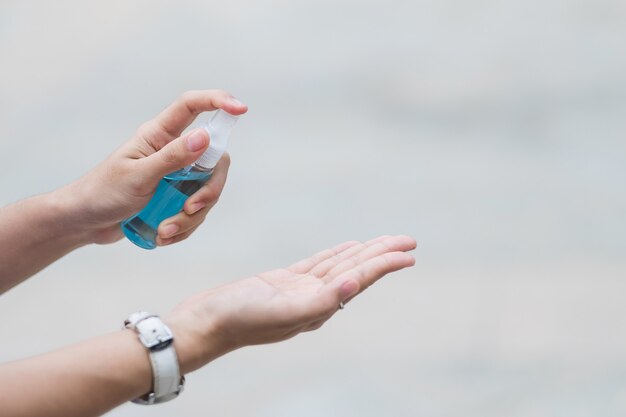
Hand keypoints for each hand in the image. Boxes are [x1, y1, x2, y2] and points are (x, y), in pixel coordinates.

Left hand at [58, 90, 247, 244]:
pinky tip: (162, 235)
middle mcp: (172, 152)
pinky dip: (185, 228)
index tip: (241, 109)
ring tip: (164, 231)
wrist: (84, 223)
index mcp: (159, 135)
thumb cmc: (103, 193)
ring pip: (206, 192)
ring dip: (190, 218)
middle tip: (190, 209)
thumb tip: (205, 136)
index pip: (193, 106)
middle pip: (213, 161)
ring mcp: (176, 176)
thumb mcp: (138, 176)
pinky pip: (196, 212)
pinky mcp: (175, 198)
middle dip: (208, 191)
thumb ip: (172, 157)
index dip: (218, 101)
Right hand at [165, 235, 416, 373]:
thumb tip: (355, 283)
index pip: (360, 279)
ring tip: (385, 241)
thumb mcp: (283, 312)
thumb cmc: (240, 320)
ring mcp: (299, 290)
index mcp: (320, 307)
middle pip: (356, 270)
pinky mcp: (283, 281)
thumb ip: (322, 301)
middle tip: (408, 240)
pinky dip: (335, 254)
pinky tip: (349, 248)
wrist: (205, 323)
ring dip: (364, 252)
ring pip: (340, 264)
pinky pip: (318, 263)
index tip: (409, 253)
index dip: (385, 265)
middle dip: (382, 254)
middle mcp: (315, 299)